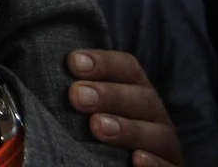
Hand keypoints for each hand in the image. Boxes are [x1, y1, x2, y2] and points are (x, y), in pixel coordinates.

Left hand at [67, 50, 183, 166]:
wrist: (128, 166)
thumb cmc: (103, 135)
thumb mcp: (96, 111)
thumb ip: (82, 96)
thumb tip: (51, 79)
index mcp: (138, 93)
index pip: (128, 69)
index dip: (103, 63)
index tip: (74, 62)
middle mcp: (155, 116)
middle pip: (141, 98)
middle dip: (109, 95)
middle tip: (77, 95)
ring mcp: (165, 146)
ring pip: (157, 134)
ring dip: (127, 129)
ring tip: (97, 126)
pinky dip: (154, 164)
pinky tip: (137, 159)